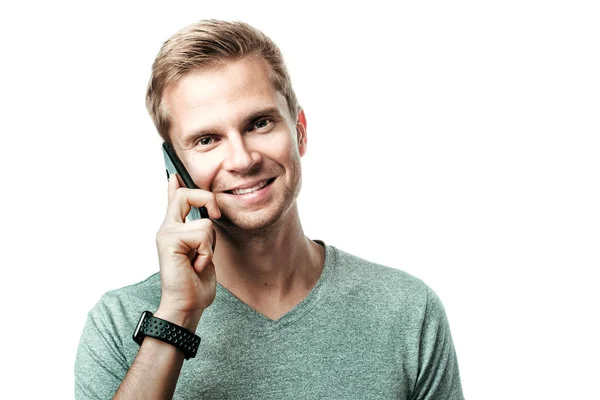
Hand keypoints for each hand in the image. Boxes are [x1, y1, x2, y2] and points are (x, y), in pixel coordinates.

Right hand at [154, 174, 220, 329]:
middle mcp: (167, 228)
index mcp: (174, 230)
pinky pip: (203, 235)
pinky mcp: (170, 241)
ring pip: (205, 224)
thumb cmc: (196, 283)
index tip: (176, 173)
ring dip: (210, 247)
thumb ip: (202, 233)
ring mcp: (166, 233)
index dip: (176, 184)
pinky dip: (206, 253)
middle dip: (207, 199)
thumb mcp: (203, 252)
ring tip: (199, 262)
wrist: (187, 305)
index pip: (174, 199)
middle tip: (216, 215)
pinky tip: (196, 265)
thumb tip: (207, 217)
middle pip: (186, 194)